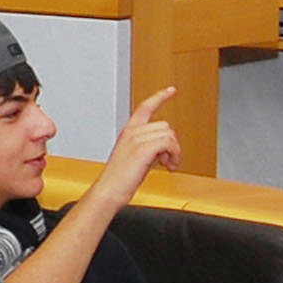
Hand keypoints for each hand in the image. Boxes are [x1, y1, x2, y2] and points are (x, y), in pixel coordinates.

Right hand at [87, 89, 183, 203]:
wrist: (109, 191)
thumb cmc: (118, 180)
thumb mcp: (132, 158)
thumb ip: (146, 148)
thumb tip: (163, 150)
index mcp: (128, 131)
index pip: (145, 107)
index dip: (160, 96)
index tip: (171, 90)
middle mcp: (133, 132)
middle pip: (165, 126)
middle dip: (171, 144)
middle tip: (167, 160)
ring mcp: (137, 139)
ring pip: (169, 135)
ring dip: (174, 152)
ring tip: (167, 165)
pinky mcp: (143, 149)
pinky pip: (168, 144)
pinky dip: (173, 155)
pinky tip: (168, 166)